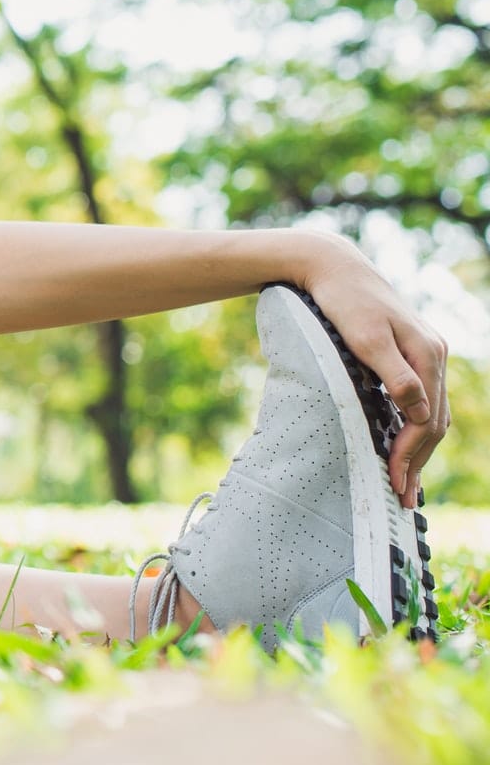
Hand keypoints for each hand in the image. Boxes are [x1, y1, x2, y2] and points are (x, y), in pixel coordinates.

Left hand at [298, 233, 449, 506]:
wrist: (331, 266)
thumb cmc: (343, 301)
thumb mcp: (366, 339)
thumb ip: (395, 375)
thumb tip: (418, 412)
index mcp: (428, 354)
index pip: (426, 419)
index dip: (410, 454)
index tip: (393, 482)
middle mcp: (434, 354)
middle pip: (433, 421)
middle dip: (418, 461)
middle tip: (403, 498)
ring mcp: (424, 352)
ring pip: (430, 413)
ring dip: (418, 450)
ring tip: (406, 483)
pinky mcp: (408, 352)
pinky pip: (420, 399)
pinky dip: (414, 427)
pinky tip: (403, 446)